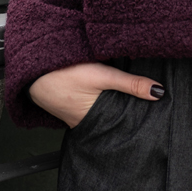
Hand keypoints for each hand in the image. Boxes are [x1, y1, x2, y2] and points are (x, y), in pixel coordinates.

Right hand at [28, 62, 164, 128]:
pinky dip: (96, 98)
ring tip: (124, 99)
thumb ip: (130, 83)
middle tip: (143, 109)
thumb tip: (158, 92)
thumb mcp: (102, 75)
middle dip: (123, 114)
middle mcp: (81, 122)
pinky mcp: (67, 102)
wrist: (33, 66)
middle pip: (109, 119)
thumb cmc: (63, 72)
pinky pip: (86, 104)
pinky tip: (101, 91)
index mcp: (91, 121)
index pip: (119, 124)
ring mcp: (72, 114)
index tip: (150, 119)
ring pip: (98, 111)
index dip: (133, 121)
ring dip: (108, 104)